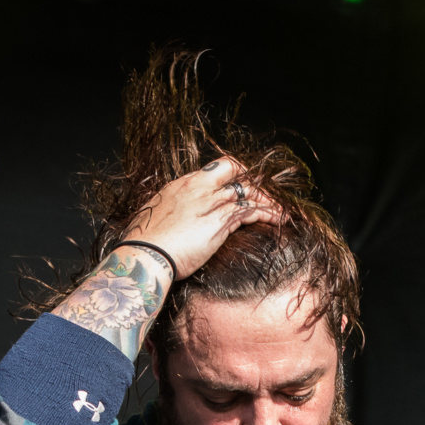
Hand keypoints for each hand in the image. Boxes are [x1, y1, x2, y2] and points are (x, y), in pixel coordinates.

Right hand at [122, 158, 284, 278]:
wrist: (145, 254)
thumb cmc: (144, 243)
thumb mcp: (153, 217)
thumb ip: (169, 212)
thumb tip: (171, 219)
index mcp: (181, 184)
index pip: (213, 170)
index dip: (229, 176)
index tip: (236, 185)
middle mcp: (199, 187)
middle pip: (234, 170)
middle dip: (251, 179)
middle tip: (262, 193)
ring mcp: (211, 202)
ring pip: (248, 191)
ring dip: (267, 199)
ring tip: (280, 208)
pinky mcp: (222, 220)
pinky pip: (253, 211)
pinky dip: (269, 214)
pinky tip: (279, 219)